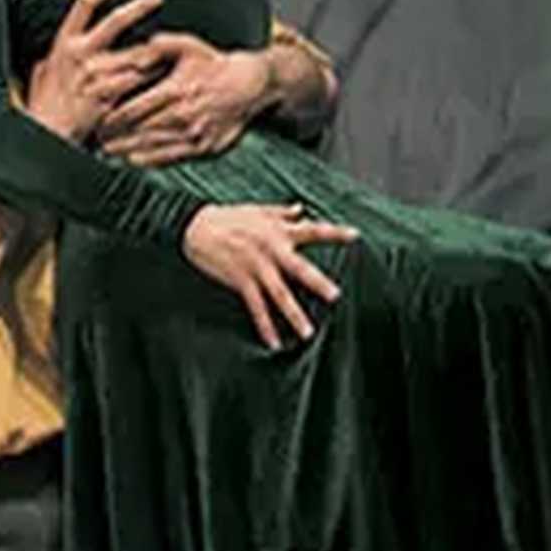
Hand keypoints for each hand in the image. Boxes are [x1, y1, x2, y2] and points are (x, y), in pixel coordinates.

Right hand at [17, 0, 164, 142]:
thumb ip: (50, 61)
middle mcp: (80, 53)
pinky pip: (139, 79)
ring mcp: (96, 73)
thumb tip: (49, 56)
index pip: (85, 4)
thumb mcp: (40, 75)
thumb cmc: (44, 107)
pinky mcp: (110, 93)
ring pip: (137, 53)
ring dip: (154, 52)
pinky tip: (162, 77)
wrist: (47, 135)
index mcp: (64, 44)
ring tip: (167, 51)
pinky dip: (152, 77)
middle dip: (140, 5)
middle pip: (116, 19)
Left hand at [104, 36, 276, 165]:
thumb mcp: (188, 45)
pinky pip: (172, 158)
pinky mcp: (203, 148)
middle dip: (114, 137)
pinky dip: (150, 161)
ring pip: (152, 147)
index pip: (134, 109)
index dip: (111, 117)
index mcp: (175, 91)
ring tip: (106, 152)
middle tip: (93, 139)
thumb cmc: (213, 63)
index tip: (96, 119)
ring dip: (126, 150)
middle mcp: (182, 116)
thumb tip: (136, 51)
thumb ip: (160, 45)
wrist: (248, 84)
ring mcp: (193, 134)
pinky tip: (133, 160)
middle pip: (138, 131)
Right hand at [180, 201, 353, 349]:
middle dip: (317, 282)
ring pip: (279, 294)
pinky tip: (274, 341)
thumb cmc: (227, 217)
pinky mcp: (240, 280)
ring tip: (307, 332)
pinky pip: (255, 307)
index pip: (312, 230)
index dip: (334, 233)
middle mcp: (270, 249)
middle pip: (299, 268)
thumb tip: (301, 209)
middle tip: (334, 296)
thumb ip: (281, 212)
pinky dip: (264, 325)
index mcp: (278, 230)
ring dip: (293, 314)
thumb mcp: (257, 210)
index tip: (355, 236)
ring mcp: (255, 266)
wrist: (195, 226)